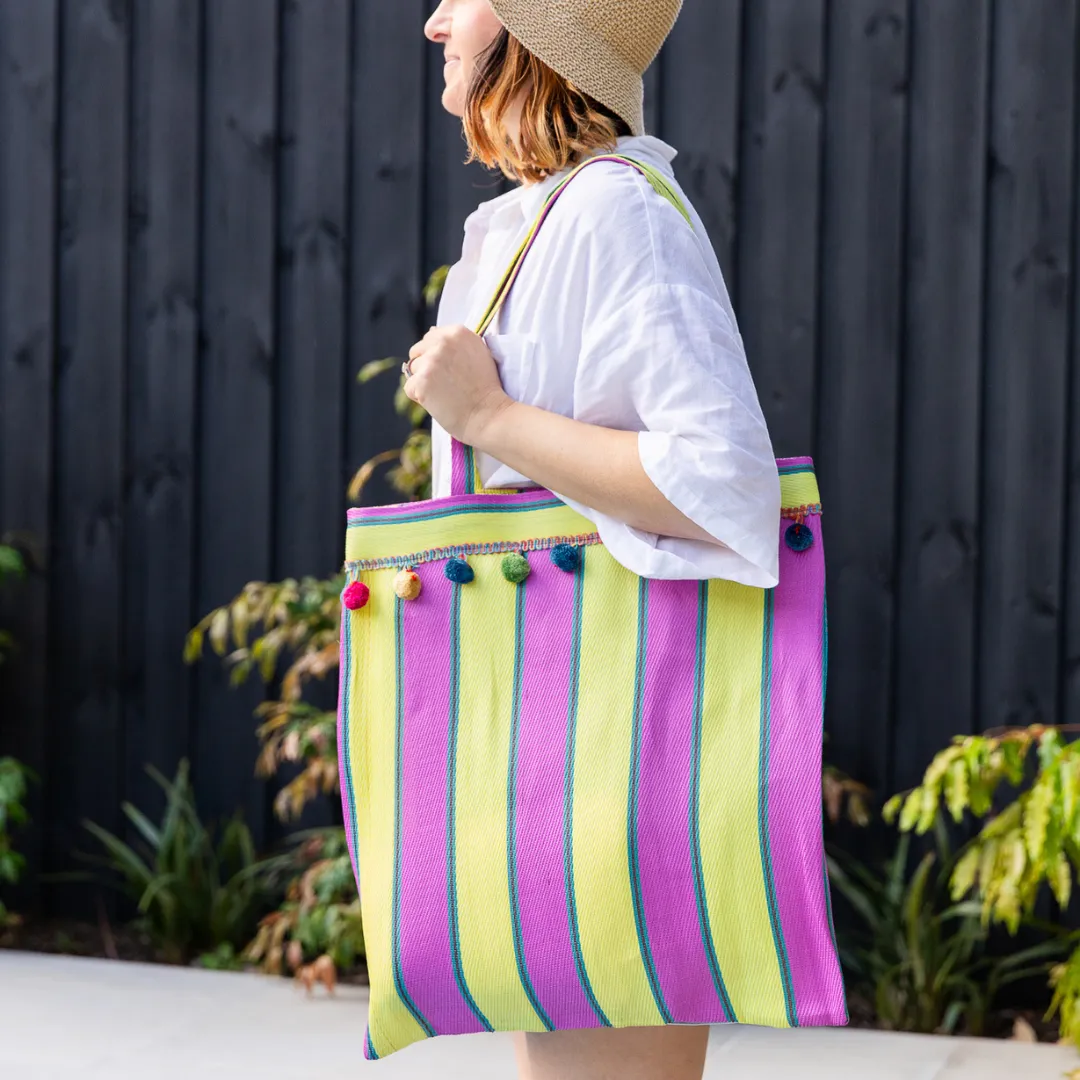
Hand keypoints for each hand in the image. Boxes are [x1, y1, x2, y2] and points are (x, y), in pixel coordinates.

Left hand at [403, 325, 512, 445]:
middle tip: (446, 384)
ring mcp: (431, 361)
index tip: (448, 370)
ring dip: (424, 383)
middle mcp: (443, 342)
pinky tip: (439, 401)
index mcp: (458, 332)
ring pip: (413, 370)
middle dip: (426, 367)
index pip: (430, 337)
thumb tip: (432, 332)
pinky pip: (410, 388)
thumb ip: (455, 343)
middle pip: (417, 352)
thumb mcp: (478, 354)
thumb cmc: (486, 390)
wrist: (489, 414)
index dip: (435, 356)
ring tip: (446, 393)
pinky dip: (420, 398)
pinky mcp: (421, 381)